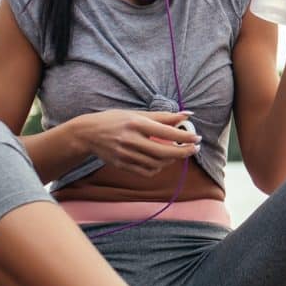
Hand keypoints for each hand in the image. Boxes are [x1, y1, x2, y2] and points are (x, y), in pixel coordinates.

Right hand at [79, 109, 201, 176]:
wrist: (88, 133)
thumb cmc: (116, 120)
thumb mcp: (138, 113)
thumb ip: (164, 116)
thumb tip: (188, 114)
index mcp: (136, 123)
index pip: (166, 132)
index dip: (184, 137)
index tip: (197, 138)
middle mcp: (131, 139)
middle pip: (163, 151)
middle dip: (183, 152)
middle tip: (194, 149)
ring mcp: (125, 154)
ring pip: (157, 163)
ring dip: (172, 160)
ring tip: (178, 153)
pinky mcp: (122, 164)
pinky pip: (146, 171)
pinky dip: (159, 168)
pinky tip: (163, 161)